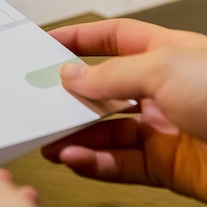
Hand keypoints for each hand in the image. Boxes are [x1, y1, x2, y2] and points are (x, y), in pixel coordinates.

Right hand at [43, 19, 206, 206]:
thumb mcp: (163, 68)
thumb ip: (110, 74)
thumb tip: (71, 76)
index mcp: (168, 53)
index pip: (115, 40)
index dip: (82, 40)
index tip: (47, 44)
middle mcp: (165, 90)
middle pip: (105, 91)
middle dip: (70, 98)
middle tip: (38, 103)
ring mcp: (166, 130)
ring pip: (107, 132)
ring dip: (76, 137)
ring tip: (49, 142)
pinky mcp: (169, 167)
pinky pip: (121, 164)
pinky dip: (94, 163)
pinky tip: (75, 159)